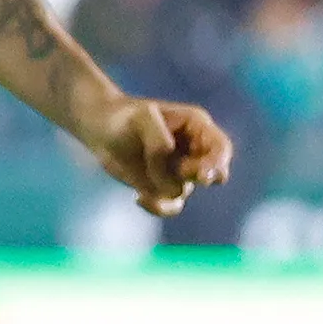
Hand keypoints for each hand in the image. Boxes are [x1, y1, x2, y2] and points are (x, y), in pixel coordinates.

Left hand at [93, 98, 235, 217]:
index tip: (201, 175)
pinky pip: (170, 206)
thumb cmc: (124, 117)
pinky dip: (157, 206)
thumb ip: (158, 142)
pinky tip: (138, 198)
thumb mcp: (141, 119)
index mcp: (196, 127)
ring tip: (142, 177)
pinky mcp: (163, 187)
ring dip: (164, 187)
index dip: (217, 163)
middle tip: (181, 172)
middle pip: (214, 173)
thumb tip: (170, 168)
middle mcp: (193, 151)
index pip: (222, 148)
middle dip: (199, 177)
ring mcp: (179, 171)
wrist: (101, 131)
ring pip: (185, 190)